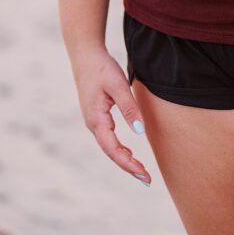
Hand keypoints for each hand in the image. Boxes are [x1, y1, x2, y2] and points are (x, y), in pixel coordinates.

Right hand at [71, 46, 151, 185]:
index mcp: (96, 120)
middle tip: (147, 180)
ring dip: (125, 159)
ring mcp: (93, 120)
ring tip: (141, 171)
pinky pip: (108, 139)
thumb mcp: (119, 86)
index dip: (129, 164)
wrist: (86, 54)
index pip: (113, 150)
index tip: (144, 175)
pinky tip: (129, 152)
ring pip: (110, 147)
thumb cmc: (102, 68)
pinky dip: (119, 149)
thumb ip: (129, 108)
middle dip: (128, 167)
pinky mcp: (97, 115)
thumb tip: (140, 132)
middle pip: (111, 153)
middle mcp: (93, 124)